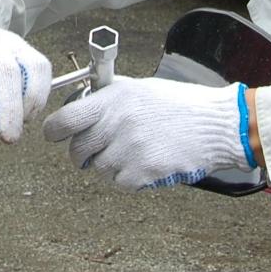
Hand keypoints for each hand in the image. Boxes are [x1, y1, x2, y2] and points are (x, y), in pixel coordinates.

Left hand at [42, 76, 254, 190]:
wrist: (216, 124)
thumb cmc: (181, 104)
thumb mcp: (140, 89)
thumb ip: (109, 97)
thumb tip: (81, 105)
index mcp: (113, 99)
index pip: (64, 119)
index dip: (54, 131)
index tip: (54, 135)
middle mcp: (117, 122)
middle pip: (77, 150)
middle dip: (81, 154)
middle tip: (93, 152)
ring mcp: (129, 148)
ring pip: (98, 169)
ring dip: (109, 166)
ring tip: (132, 153)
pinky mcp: (143, 171)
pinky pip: (120, 182)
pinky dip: (129, 179)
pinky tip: (145, 164)